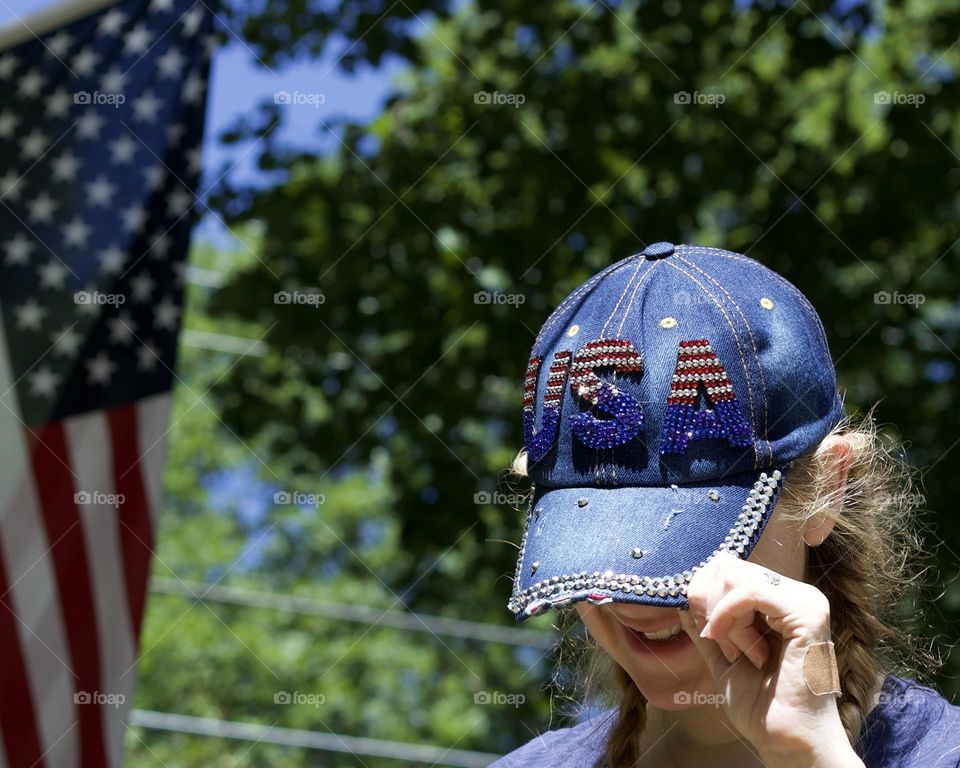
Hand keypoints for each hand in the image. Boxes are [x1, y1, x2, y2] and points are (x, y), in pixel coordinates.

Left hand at [676, 551, 863, 767]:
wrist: (786, 740)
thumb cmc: (759, 704)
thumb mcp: (722, 657)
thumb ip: (706, 626)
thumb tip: (683, 600)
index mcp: (778, 602)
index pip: (728, 569)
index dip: (703, 594)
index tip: (706, 633)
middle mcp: (795, 594)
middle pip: (727, 567)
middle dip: (710, 604)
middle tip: (721, 642)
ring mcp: (804, 600)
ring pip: (735, 577)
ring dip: (722, 618)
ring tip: (738, 653)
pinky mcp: (807, 612)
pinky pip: (749, 592)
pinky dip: (727, 616)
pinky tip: (728, 643)